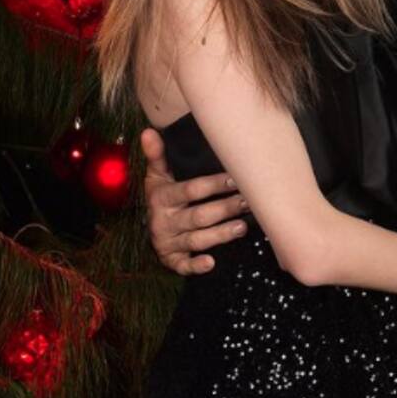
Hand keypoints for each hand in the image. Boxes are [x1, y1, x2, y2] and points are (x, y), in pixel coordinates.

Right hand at [141, 127, 248, 275]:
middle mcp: (164, 221)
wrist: (149, 225)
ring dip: (220, 234)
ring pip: (197, 239)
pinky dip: (196, 266)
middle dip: (225, 209)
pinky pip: (183, 265)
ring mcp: (167, 242)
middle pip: (199, 216)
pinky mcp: (172, 260)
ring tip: (242, 227)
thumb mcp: (157, 175)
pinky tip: (211, 263)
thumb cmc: (162, 195)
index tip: (236, 178)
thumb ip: (157, 155)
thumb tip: (148, 131)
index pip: (190, 190)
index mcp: (162, 198)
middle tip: (248, 202)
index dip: (213, 185)